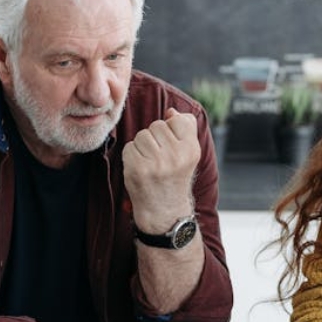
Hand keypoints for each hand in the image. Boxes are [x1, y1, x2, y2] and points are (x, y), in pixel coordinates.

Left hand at [123, 108, 201, 231]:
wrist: (164, 210)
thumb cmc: (175, 176)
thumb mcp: (188, 153)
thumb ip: (184, 128)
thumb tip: (171, 111)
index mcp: (192, 149)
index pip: (177, 120)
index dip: (171, 130)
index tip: (172, 147)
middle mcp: (176, 156)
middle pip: (156, 125)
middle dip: (155, 138)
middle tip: (160, 158)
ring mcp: (156, 163)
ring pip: (142, 135)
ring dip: (142, 147)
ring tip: (150, 163)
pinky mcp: (138, 168)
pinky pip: (129, 147)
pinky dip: (131, 156)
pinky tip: (141, 169)